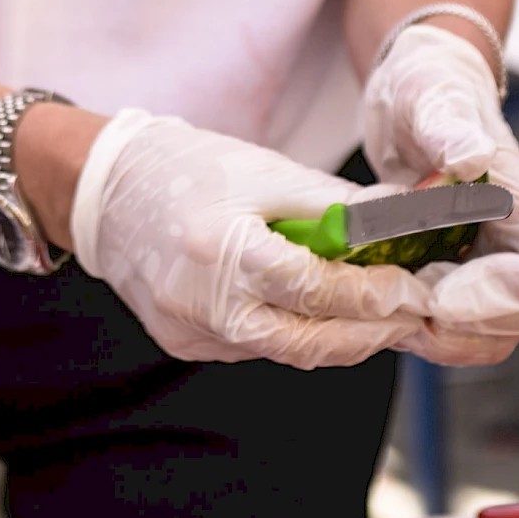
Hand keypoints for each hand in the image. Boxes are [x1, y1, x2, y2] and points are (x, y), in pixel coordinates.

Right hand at [70, 108, 439, 367]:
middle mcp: (199, 303)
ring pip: (283, 350)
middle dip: (367, 333)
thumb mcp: (265, 172)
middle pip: (305, 342)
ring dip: (336, 335)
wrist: (105, 187)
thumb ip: (335, 205)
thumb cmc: (187, 167)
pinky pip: (253, 346)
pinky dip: (291, 330)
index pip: (313, 290)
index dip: (371, 296)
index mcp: (220, 250)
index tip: (414, 290)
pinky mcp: (183, 343)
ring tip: (376, 311)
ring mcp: (188, 332)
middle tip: (410, 315)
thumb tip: (403, 220)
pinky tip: (314, 309)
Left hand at [362, 24, 518, 360]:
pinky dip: (429, 332)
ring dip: (451, 336)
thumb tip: (472, 158)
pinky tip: (389, 297)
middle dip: (482, 326)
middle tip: (418, 299)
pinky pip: (465, 333)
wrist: (408, 101)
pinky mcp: (464, 284)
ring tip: (398, 296)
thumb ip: (450, 126)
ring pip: (504, 335)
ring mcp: (496, 267)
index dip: (511, 292)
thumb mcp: (430, 98)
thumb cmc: (429, 89)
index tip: (444, 291)